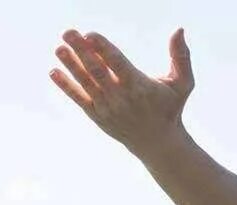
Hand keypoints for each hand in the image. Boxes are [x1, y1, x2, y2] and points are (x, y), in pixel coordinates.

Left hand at [48, 27, 193, 153]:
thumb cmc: (170, 108)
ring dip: (71, 65)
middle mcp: (120, 97)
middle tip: (67, 32)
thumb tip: (179, 29)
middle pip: (97, 70)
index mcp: (139, 86)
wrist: (157, 143)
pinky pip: (79, 98)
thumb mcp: (183, 83)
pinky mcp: (97, 116)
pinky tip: (54, 72)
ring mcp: (106, 107)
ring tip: (59, 48)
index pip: (117, 63)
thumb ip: (181, 56)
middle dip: (81, 51)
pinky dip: (66, 85)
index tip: (89, 34)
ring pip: (85, 83)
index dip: (102, 48)